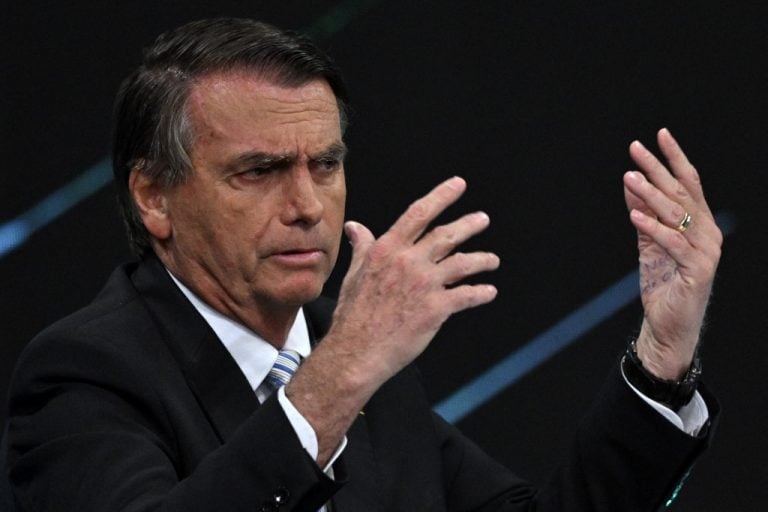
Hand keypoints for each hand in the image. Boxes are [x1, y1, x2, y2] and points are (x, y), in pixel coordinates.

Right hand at [287, 176, 498, 463]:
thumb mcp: (354, 274)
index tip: (457, 185)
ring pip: (463, 262)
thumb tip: (357, 227)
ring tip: (492, 260)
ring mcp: (424, 284)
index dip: (441, 196)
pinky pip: (467, 295)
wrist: (357, 351)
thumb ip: (363, 247)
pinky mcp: (437, 308)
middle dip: (469, 224)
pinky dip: (482, 293)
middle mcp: (408, 261)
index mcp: (387, 249)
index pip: (419, 213)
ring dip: (482, 259)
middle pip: (447, 234)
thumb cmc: (353, 315)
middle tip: (482, 219)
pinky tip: (488, 292)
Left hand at [623, 128, 721, 379]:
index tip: (660, 135)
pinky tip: (634, 216)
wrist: (669, 324)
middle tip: (636, 149)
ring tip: (629, 177)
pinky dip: (653, 228)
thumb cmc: (662, 282)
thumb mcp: (648, 242)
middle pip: (682, 193)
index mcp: (700, 223)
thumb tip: (631, 181)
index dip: (675, 158)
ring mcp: (705, 251)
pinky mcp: (697, 271)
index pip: (689, 183)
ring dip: (651, 195)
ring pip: (678, 215)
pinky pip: (672, 244)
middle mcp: (708, 233)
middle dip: (659, 169)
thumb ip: (643, 213)